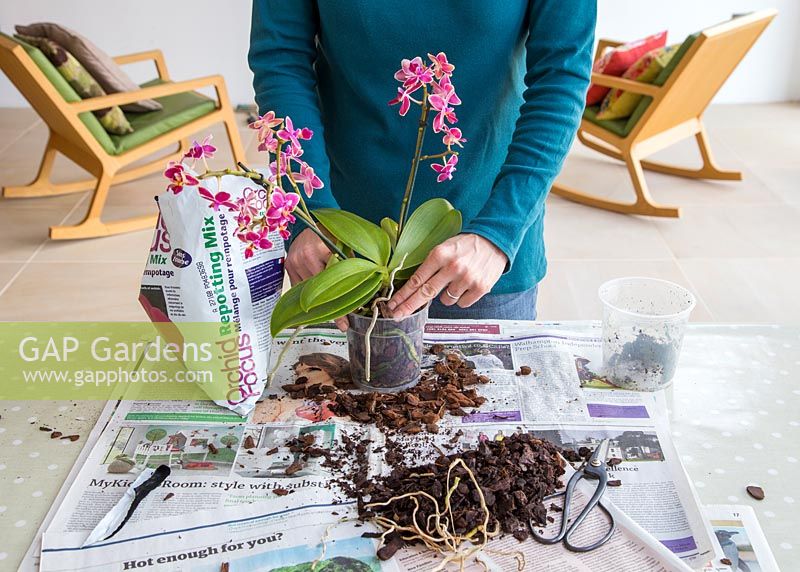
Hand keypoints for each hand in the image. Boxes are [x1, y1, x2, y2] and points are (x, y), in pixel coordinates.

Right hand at [285, 229, 349, 331]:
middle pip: (318, 291)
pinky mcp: (288, 267)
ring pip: (308, 292)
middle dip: (331, 308)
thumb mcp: (346, 247)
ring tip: (332, 314)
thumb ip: (351, 267)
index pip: (331, 283)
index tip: (346, 321)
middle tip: (342, 324)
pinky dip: (308, 296)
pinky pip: (299, 288)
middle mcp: (303, 257)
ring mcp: (293, 262)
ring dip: (320, 303)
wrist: (314, 222)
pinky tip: (317, 305)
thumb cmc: (333, 234)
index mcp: (319, 250)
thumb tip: (364, 291)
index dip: (340, 304)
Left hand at [388, 234, 506, 317]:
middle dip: (409, 306)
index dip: (403, 294)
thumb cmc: (466, 245)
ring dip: (446, 296)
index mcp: (440, 254)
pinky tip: (466, 285)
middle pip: (425, 293)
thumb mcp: (445, 247)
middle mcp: (452, 267)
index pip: (417, 279)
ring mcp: (467, 279)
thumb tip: (414, 288)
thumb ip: (431, 265)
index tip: (392, 304)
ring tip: (456, 281)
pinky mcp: (480, 288)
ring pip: (445, 301)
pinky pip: (461, 303)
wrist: (495, 241)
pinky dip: (461, 298)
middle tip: (396, 315)